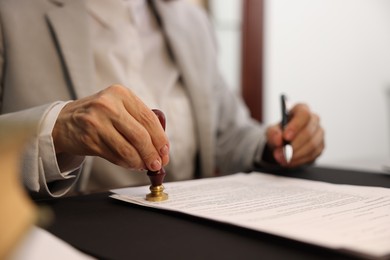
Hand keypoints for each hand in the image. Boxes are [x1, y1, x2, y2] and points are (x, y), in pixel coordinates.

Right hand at [52, 84, 169, 170]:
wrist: (63, 122)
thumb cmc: (97, 115)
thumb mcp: (118, 106)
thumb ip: (138, 120)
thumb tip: (161, 148)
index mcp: (121, 93)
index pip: (149, 118)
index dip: (161, 138)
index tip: (165, 151)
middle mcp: (108, 105)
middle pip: (141, 135)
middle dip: (153, 153)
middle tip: (158, 163)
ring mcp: (97, 122)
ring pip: (128, 149)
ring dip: (140, 162)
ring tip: (145, 166)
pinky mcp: (89, 139)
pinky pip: (116, 156)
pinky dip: (127, 164)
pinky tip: (131, 164)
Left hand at [265, 103, 324, 166]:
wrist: (283, 143)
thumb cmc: (279, 132)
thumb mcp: (271, 131)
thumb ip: (273, 133)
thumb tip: (278, 140)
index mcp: (302, 109)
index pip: (304, 114)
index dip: (295, 126)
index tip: (286, 137)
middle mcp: (314, 119)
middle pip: (308, 132)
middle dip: (293, 146)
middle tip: (280, 154)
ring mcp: (319, 133)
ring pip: (311, 145)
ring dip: (295, 155)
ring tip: (281, 159)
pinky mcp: (320, 147)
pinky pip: (312, 155)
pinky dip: (299, 160)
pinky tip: (288, 162)